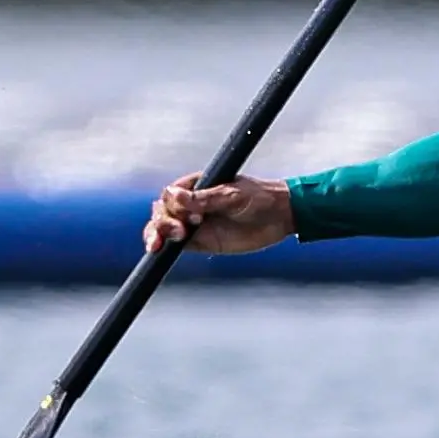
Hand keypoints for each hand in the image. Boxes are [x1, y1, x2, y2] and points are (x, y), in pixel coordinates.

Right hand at [145, 173, 292, 254]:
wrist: (281, 217)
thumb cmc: (260, 198)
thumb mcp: (233, 196)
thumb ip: (205, 198)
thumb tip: (174, 195)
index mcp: (197, 185)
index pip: (171, 194)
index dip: (173, 205)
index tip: (191, 215)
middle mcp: (191, 203)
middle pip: (162, 211)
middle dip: (163, 221)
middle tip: (180, 231)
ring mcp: (194, 223)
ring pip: (164, 228)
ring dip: (157, 234)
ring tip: (159, 245)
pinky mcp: (200, 241)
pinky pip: (175, 245)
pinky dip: (164, 248)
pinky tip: (158, 252)